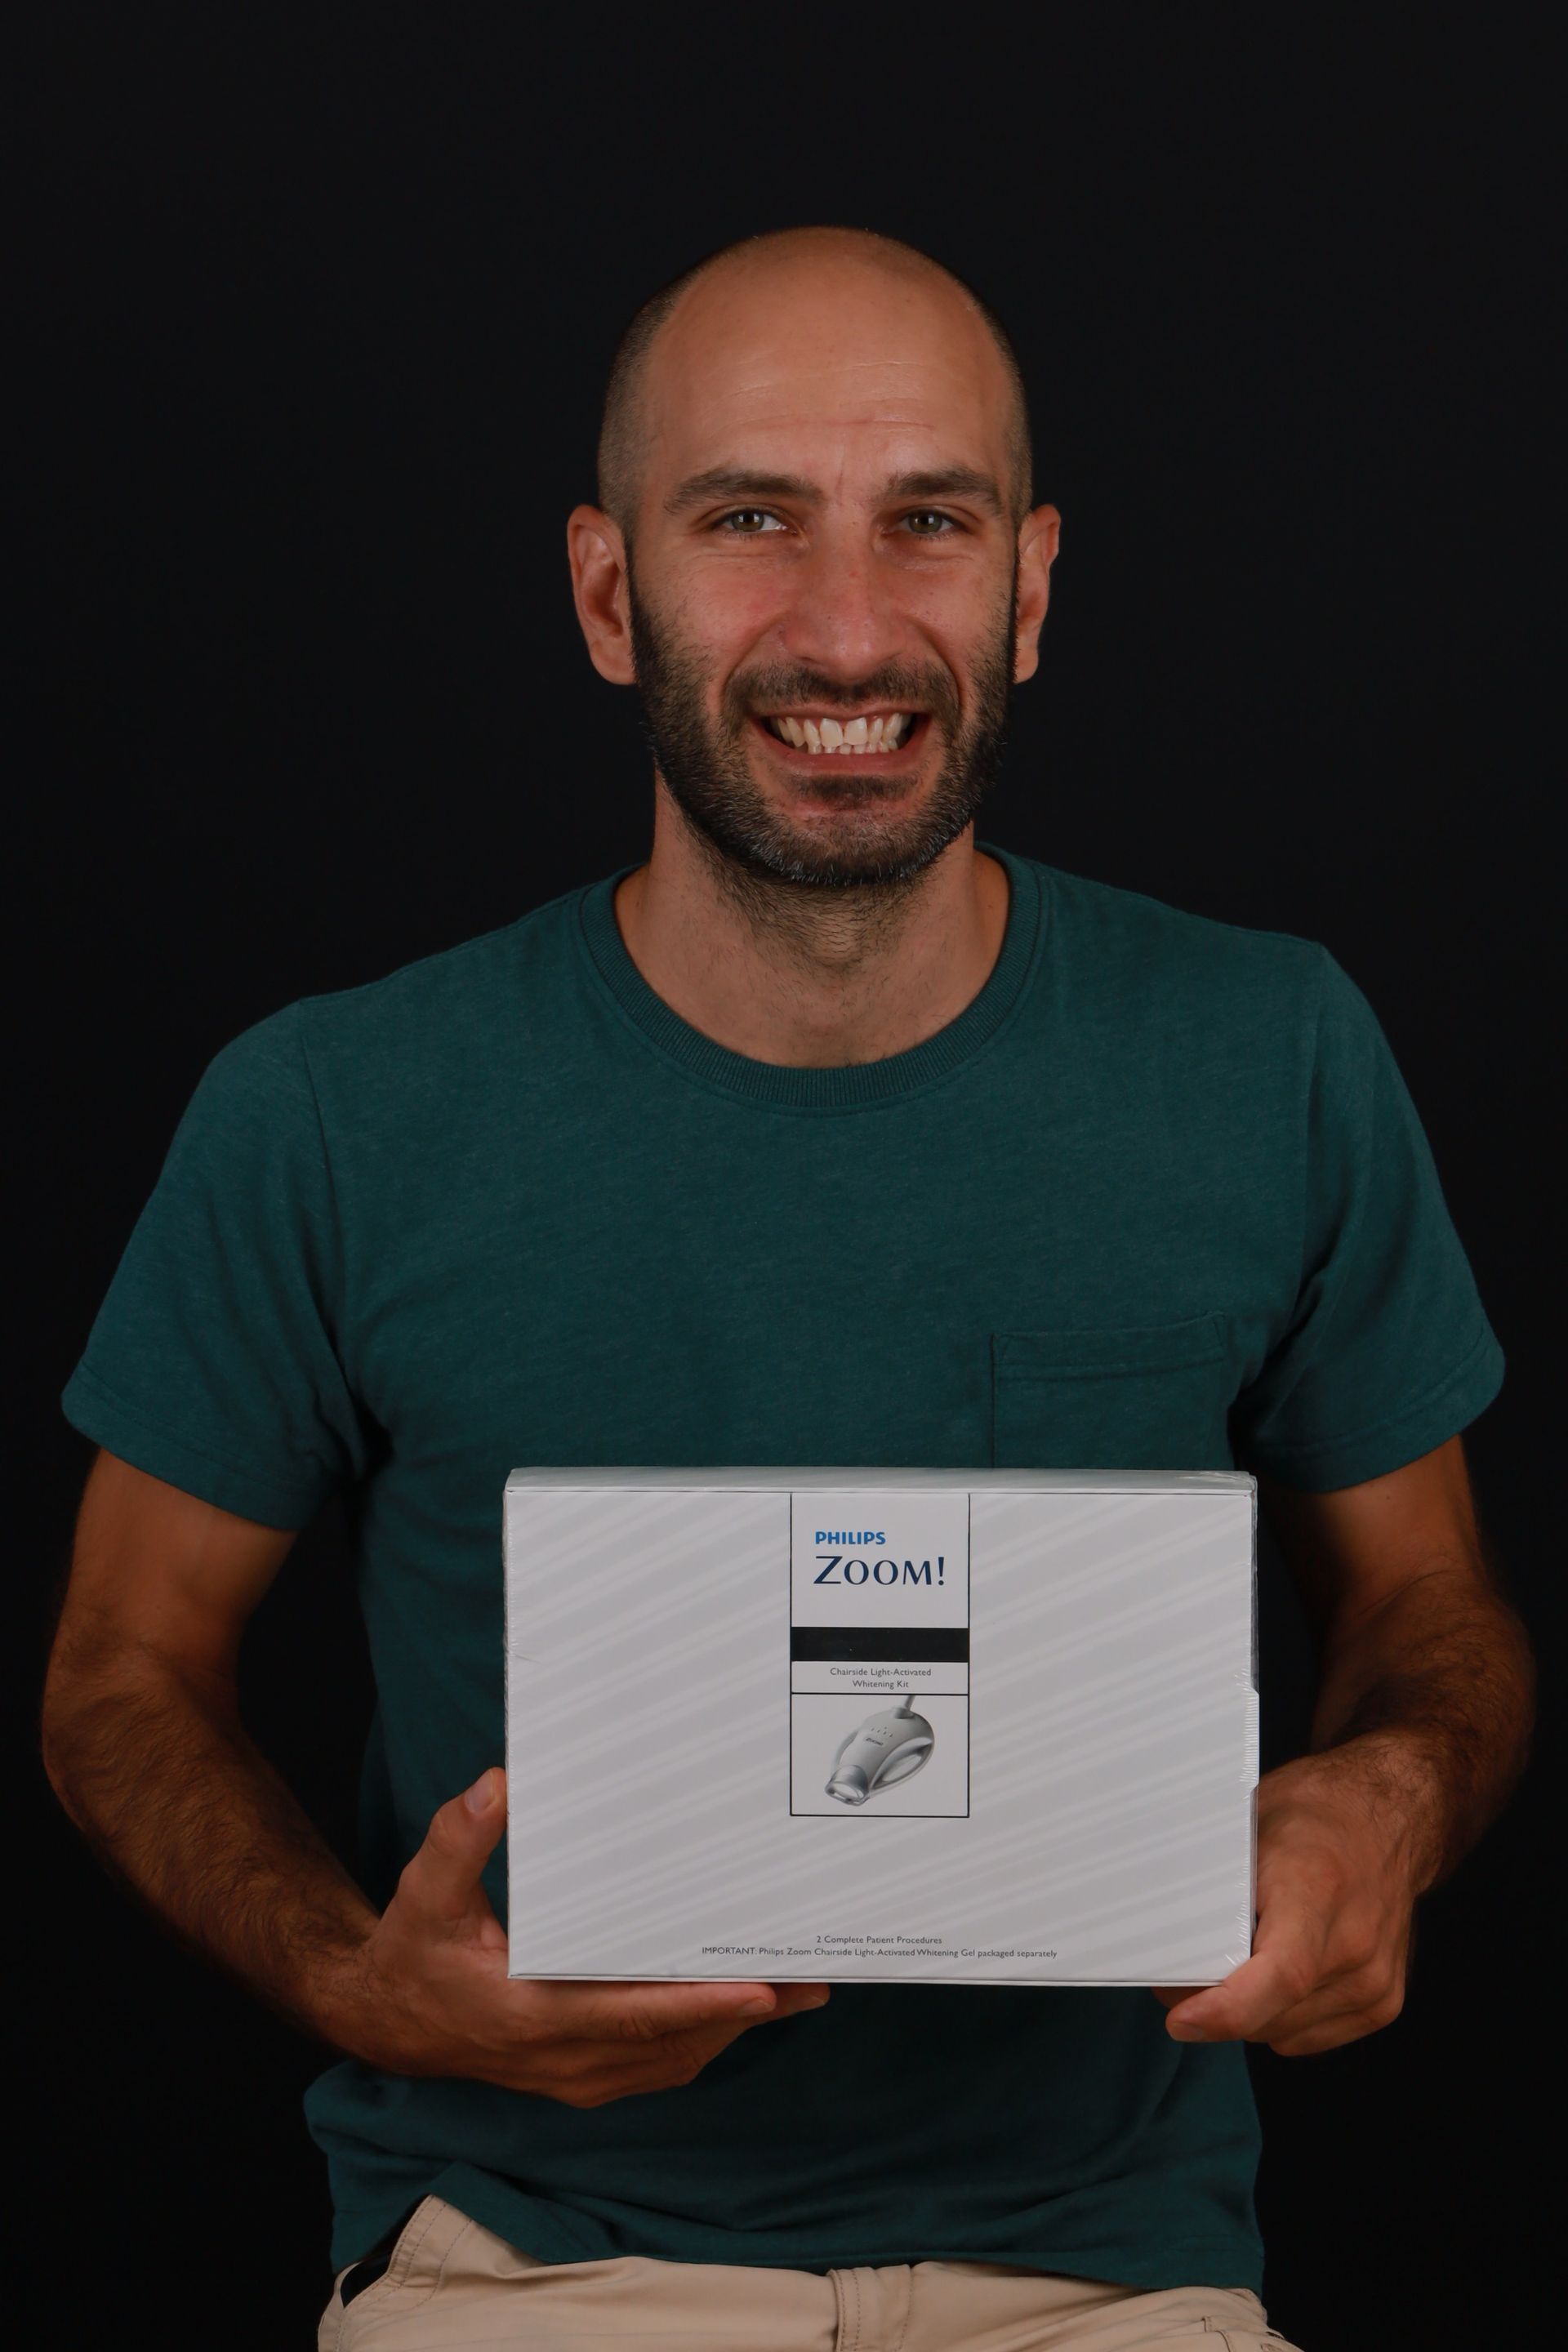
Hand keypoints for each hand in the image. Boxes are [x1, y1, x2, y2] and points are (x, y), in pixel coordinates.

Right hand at [330, 1767, 830, 2103]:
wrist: (387, 2019)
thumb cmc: (414, 1951)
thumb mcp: (424, 1892)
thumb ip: (459, 1839)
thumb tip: (499, 1787)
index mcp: (529, 2017)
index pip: (629, 2013)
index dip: (698, 2003)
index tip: (759, 1989)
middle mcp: (562, 2059)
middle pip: (671, 2041)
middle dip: (743, 2012)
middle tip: (807, 1977)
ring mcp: (576, 2077)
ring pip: (673, 2060)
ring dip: (732, 2029)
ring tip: (793, 1990)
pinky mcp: (583, 2077)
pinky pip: (659, 2065)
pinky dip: (704, 2038)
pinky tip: (738, 2009)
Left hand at [1153, 1740, 1426, 2055]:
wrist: (1393, 1820)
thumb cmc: (1316, 1814)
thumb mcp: (1249, 1826)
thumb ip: (1214, 1889)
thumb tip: (1163, 1941)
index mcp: (1318, 1890)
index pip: (1280, 1973)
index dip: (1225, 2009)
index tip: (1181, 2019)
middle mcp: (1355, 1943)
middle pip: (1269, 2014)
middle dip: (1214, 2005)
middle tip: (1183, 1971)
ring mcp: (1375, 1980)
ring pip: (1282, 2033)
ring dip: (1249, 2012)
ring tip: (1243, 1956)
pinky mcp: (1383, 2004)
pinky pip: (1307, 2038)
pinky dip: (1281, 2017)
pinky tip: (1277, 1972)